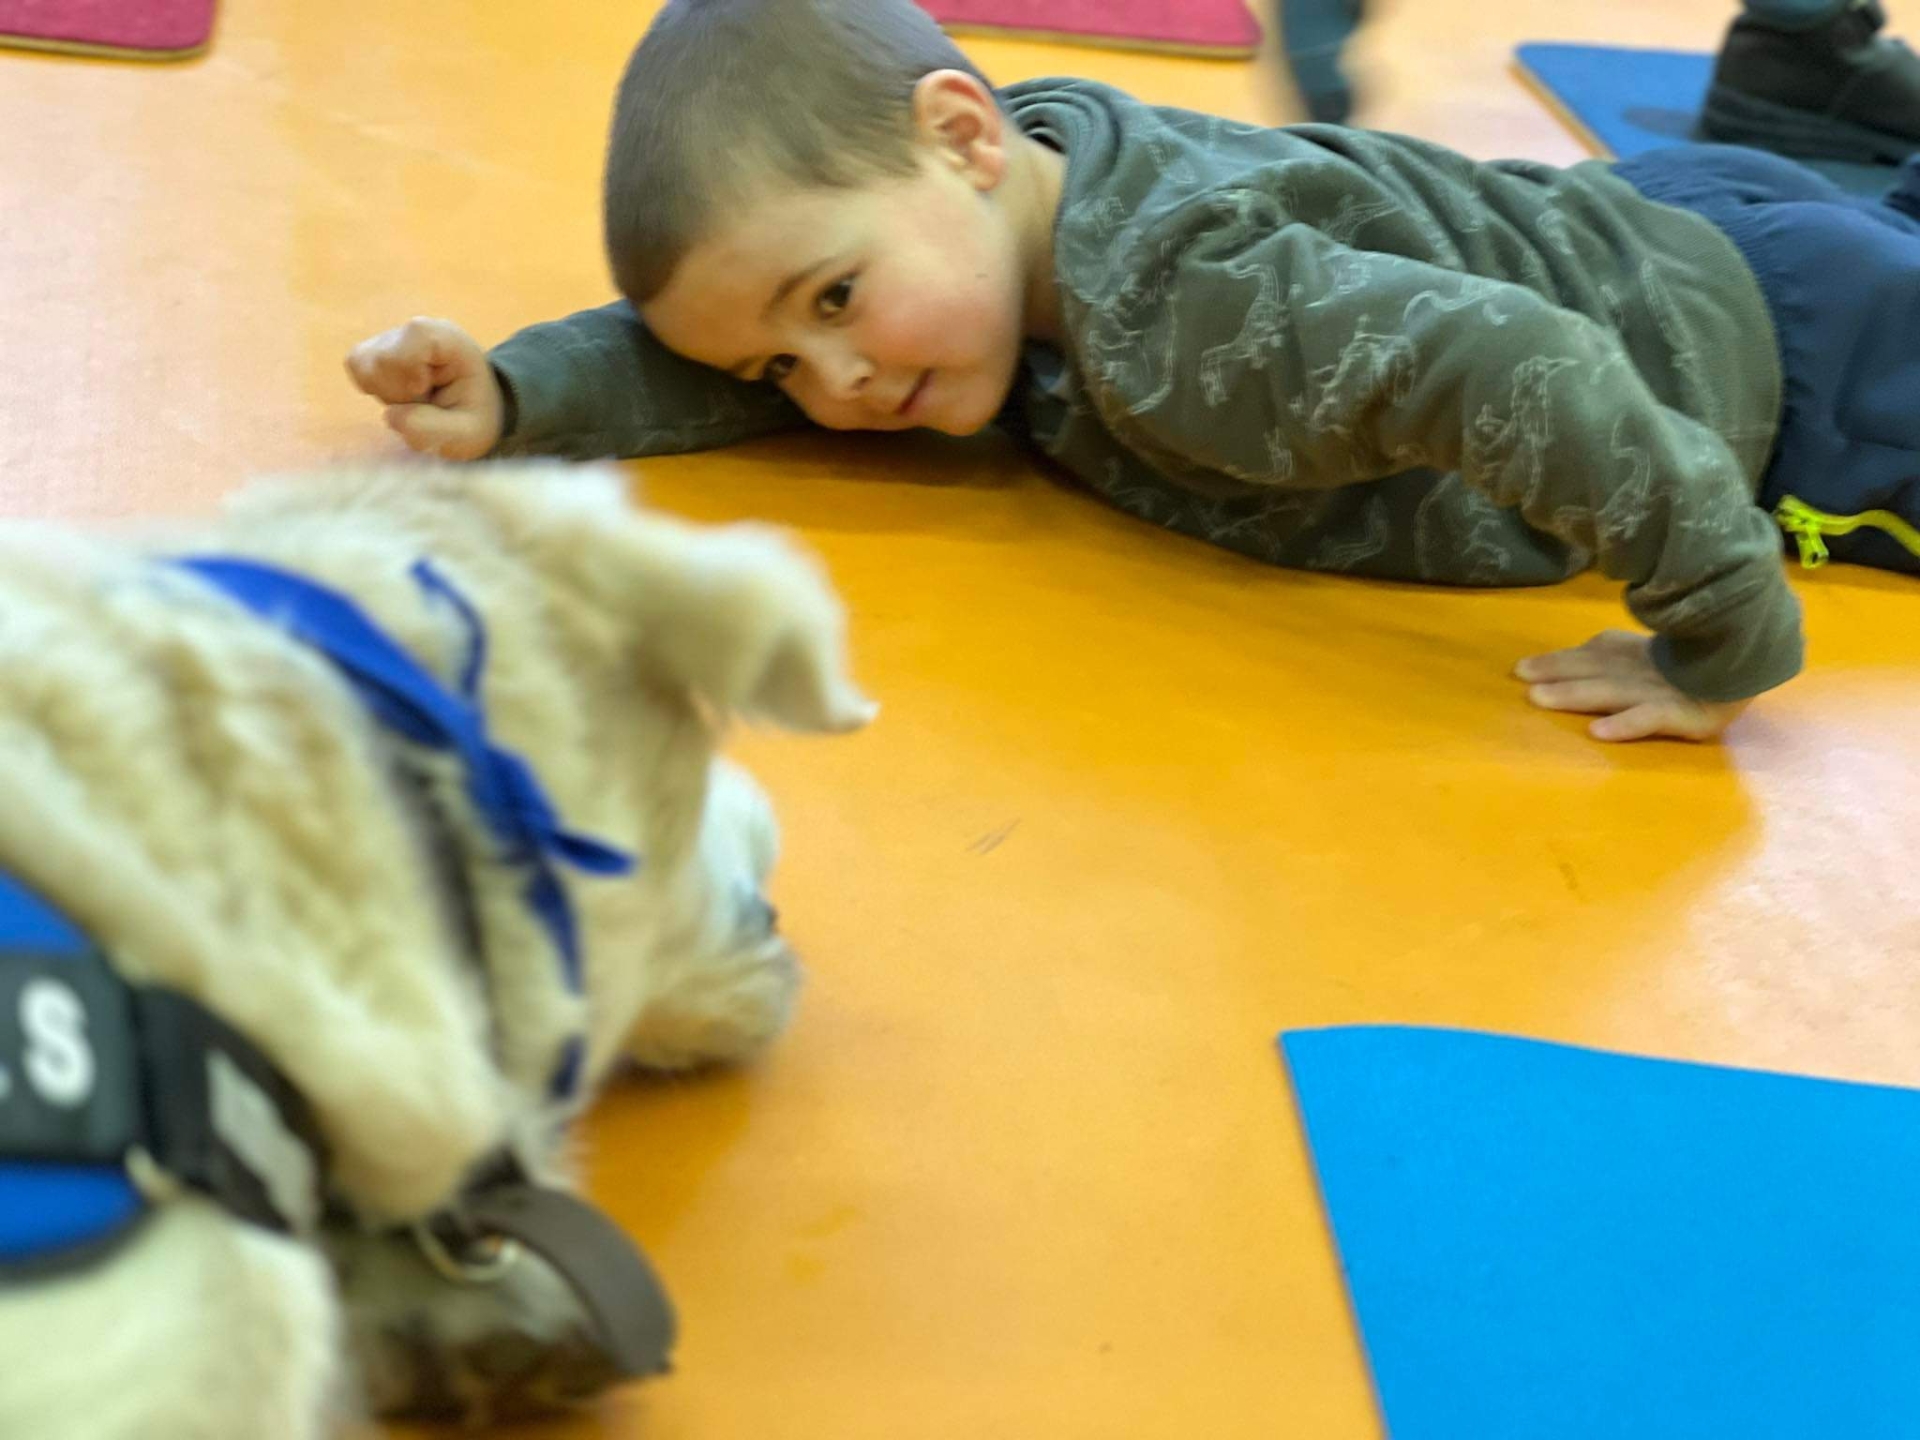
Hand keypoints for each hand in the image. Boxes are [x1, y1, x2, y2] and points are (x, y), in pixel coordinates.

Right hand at [346, 317, 503, 459]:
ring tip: (414, 397)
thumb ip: (432, 429)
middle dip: (397, 392)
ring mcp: (395, 335)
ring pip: (361, 362)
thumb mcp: (467, 434)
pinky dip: (373, 386)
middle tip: (425, 400)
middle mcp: (418, 328)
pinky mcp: (377, 347)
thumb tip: (391, 415)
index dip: (410, 377)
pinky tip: (399, 393)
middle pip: (379, 359)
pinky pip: (355, 364)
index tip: (429, 392)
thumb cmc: (474, 419)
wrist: (474, 409)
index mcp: (447, 339)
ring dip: (384, 391)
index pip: (407, 345)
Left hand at [1514, 630, 1750, 742]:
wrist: (1754, 663)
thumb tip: (1562, 658)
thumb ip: (1610, 652)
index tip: (1521, 669)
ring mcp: (1663, 693)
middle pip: (1595, 672)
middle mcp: (1643, 672)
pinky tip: (1598, 733)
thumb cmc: (1692, 664)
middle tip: (1524, 681)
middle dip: (1558, 676)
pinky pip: (1651, 719)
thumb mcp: (1646, 655)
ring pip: (1613, 692)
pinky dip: (1625, 725)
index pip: (1591, 656)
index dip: (1557, 660)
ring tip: (1541, 699)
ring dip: (1575, 695)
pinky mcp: (1686, 716)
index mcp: (1634, 655)